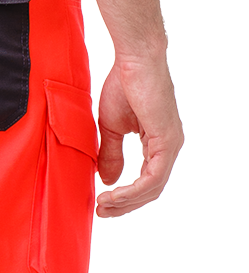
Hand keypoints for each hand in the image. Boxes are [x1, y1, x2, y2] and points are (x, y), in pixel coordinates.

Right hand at [95, 54, 183, 217]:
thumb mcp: (111, 127)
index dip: (125, 196)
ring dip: (126, 201)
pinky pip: (153, 178)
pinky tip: (113, 193)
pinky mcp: (167, 141)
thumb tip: (108, 181)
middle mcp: (170, 146)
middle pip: (151, 190)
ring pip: (153, 188)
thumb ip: (112, 154)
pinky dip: (133, 190)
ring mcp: (171, 145)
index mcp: (160, 142)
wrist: (134, 60)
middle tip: (101, 212)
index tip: (101, 202)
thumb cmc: (124, 84)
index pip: (147, 180)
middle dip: (125, 205)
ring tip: (103, 205)